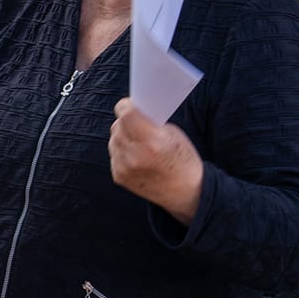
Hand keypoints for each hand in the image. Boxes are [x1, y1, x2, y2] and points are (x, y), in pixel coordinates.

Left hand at [109, 99, 204, 223]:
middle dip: (126, 122)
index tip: (129, 105)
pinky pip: (114, 154)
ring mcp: (124, 168)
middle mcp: (135, 155)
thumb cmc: (182, 159)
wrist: (185, 192)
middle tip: (137, 125)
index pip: (126, 114)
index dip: (126, 106)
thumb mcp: (172, 134)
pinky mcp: (118, 176)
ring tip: (139, 143)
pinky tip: (137, 157)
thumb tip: (129, 112)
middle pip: (118, 126)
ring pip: (113, 140)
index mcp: (152, 142)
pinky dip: (122, 152)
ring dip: (122, 137)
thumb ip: (149, 123)